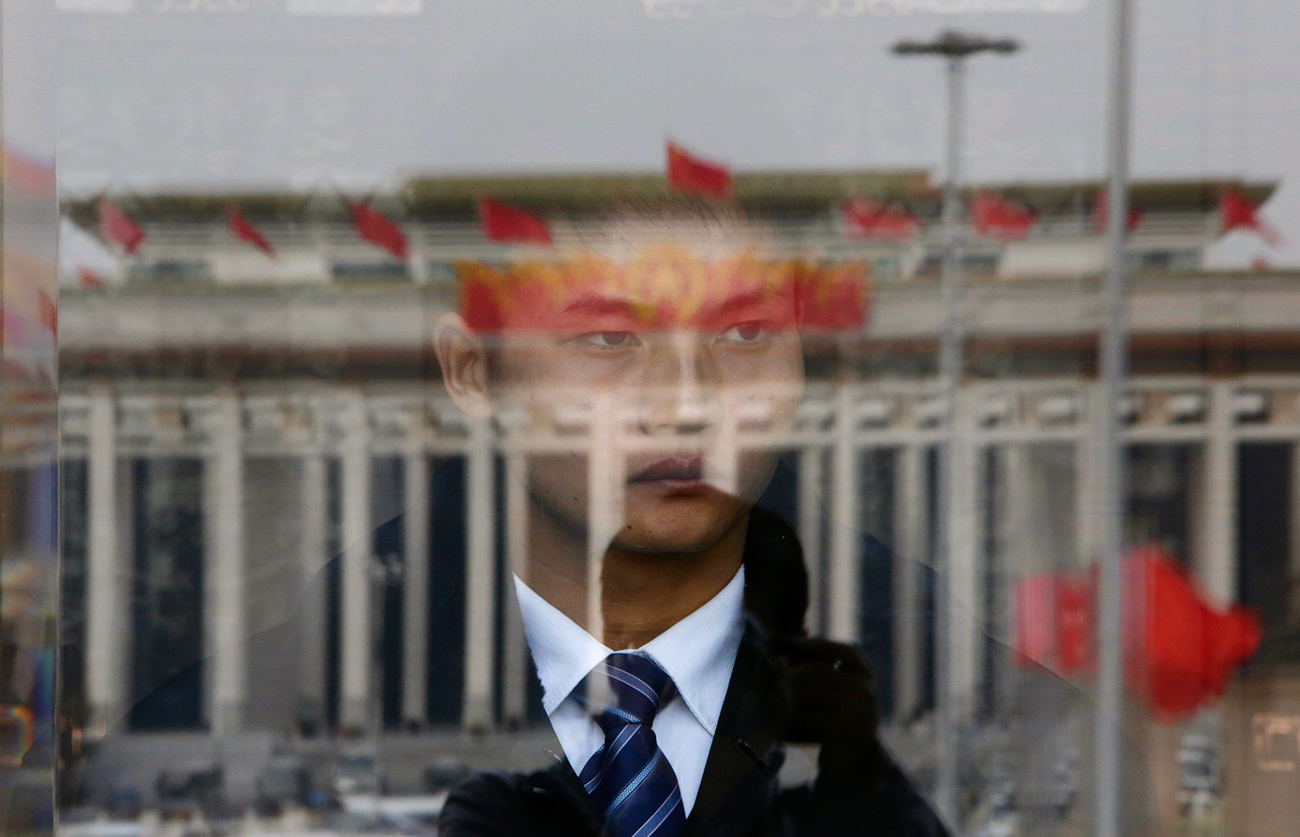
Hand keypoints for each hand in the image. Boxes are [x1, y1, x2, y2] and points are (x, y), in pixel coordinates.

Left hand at [773, 637, 880, 777]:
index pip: (848, 651)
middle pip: (821, 672)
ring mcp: (857, 710)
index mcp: (868, 677)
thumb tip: (794, 640)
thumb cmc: (838, 721)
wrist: (852, 764)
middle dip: (793, 674)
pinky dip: (789, 717)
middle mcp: (866, 691)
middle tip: (771, 676)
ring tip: (770, 696)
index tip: (797, 644)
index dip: (822, 645)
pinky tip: (778, 720)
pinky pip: (807, 716)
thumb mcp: (838, 691)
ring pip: (811, 693)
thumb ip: (823, 668)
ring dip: (787, 695)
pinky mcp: (842, 728)